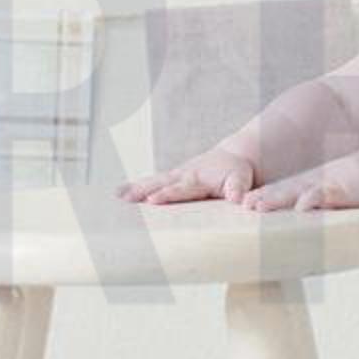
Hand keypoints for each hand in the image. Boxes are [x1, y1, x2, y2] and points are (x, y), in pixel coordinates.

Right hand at [116, 146, 256, 203]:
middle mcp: (184, 175)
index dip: (168, 194)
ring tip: (117, 196)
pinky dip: (135, 187)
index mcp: (199, 179)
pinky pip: (151, 182)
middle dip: (143, 191)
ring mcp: (176, 175)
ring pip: (153, 181)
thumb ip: (238, 188)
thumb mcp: (241, 180)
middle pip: (161, 183)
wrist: (233, 158)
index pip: (182, 189)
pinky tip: (119, 195)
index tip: (152, 200)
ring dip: (135, 189)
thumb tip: (238, 199)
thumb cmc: (237, 173)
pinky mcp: (171, 177)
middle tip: (125, 199)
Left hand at [238, 153, 358, 212]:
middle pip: (280, 193)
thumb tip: (300, 218)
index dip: (261, 198)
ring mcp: (322, 187)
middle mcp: (310, 187)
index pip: (279, 194)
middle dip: (261, 199)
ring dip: (276, 199)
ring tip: (258, 206)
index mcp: (306, 189)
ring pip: (294, 193)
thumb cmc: (353, 189)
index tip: (242, 205)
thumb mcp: (328, 197)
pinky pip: (322, 195)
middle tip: (243, 205)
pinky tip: (301, 207)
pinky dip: (311, 200)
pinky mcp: (337, 190)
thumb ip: (315, 207)